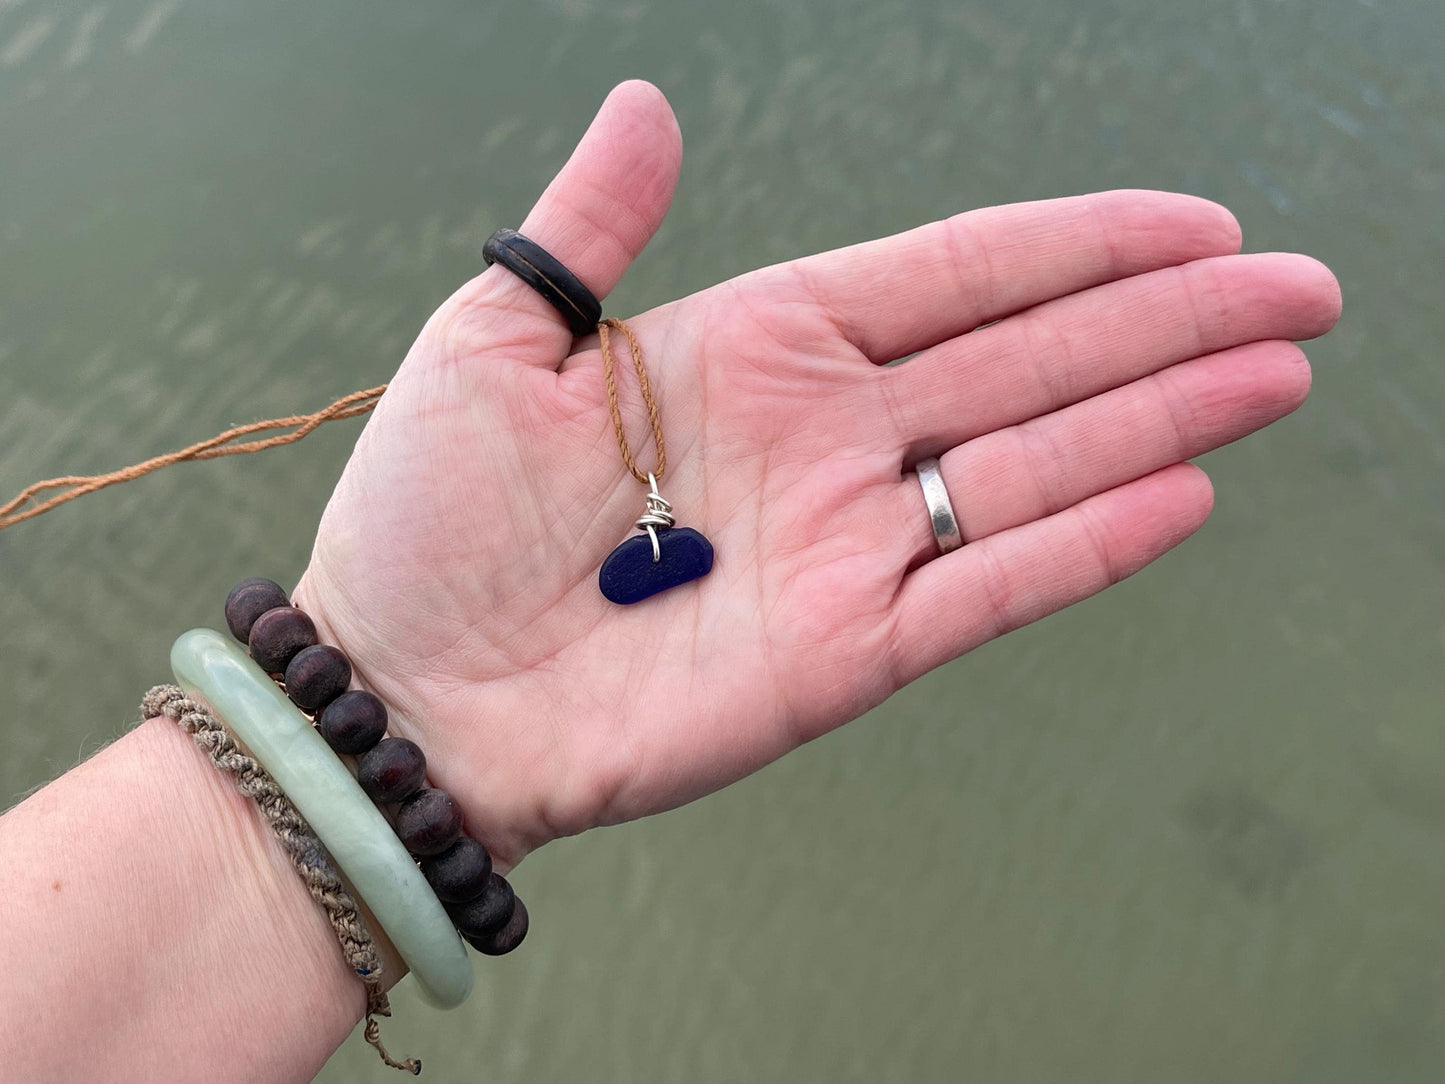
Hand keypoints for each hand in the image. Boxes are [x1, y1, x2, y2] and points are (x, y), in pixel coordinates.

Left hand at [294, 81, 1339, 868]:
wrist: (409, 692)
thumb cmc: (431, 518)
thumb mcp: (496, 339)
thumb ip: (591, 227)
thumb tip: (648, 102)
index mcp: (762, 348)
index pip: (959, 277)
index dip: (1081, 247)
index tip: (1193, 224)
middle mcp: (829, 440)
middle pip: (1033, 362)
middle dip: (1170, 321)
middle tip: (1296, 288)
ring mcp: (849, 548)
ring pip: (1038, 466)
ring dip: (1163, 418)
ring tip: (1275, 370)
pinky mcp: (849, 653)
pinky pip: (990, 588)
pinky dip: (1086, 543)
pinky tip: (1180, 493)